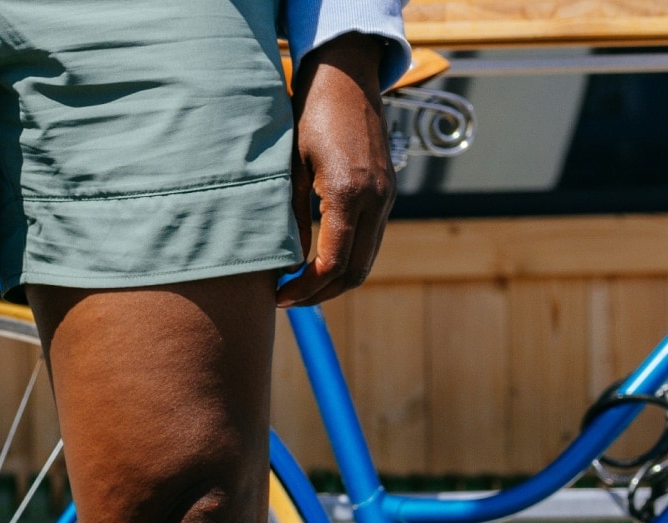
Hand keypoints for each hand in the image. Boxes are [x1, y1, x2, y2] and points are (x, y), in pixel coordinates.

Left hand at [278, 34, 395, 307]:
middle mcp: (376, 198)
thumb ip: (292, 221)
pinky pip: (370, 242)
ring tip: (300, 286)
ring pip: (366, 261)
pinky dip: (346, 261)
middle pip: (354, 273)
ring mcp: (387, 197)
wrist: (347, 76)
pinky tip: (318, 261)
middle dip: (321, 294)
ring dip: (334, 281)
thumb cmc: (311, 116)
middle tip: (288, 299)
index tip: (280, 297)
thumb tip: (287, 267)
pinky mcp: (387, 193)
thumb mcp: (291, 170)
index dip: (305, 289)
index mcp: (350, 192)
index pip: (332, 264)